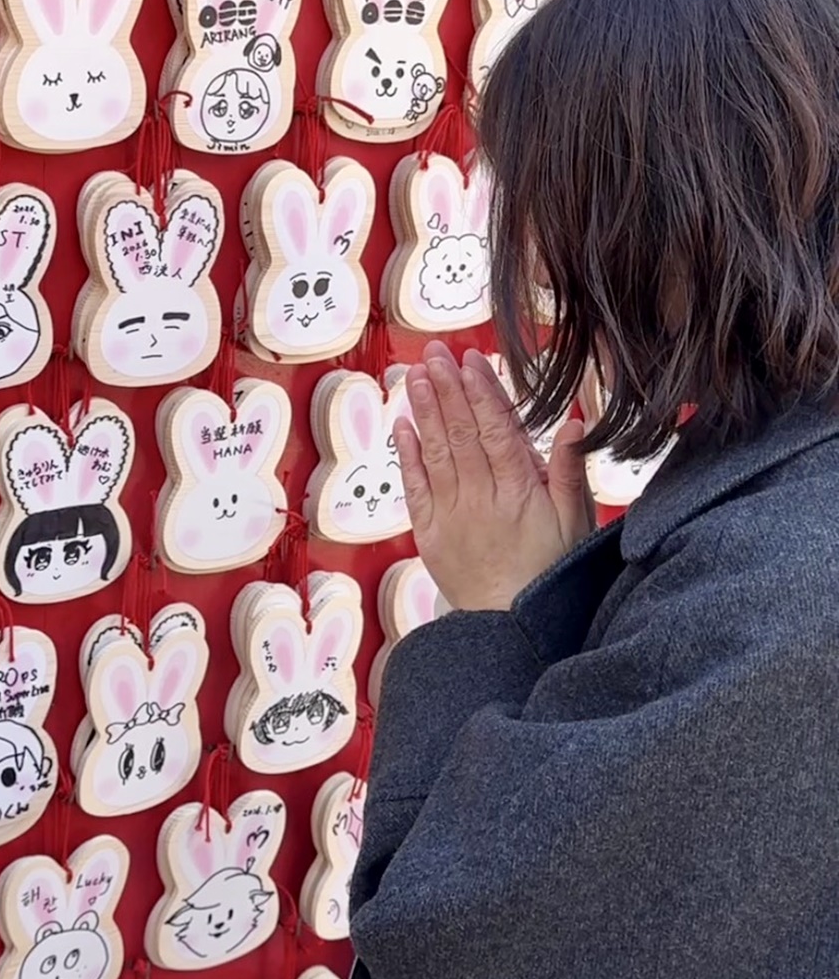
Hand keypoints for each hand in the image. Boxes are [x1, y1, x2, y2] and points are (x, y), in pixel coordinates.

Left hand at [394, 343, 595, 611]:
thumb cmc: (549, 572)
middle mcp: (480, 497)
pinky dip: (408, 453)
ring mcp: (451, 513)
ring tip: (417, 375)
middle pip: (461, 433)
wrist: (509, 626)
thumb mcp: (575, 523)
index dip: (482, 393)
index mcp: (519, 491)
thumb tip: (572, 422)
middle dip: (447, 388)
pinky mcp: (429, 531)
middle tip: (435, 353)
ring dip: (424, 410)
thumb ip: (569, 470)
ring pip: (435, 452)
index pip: (497, 431)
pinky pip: (415, 486)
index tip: (470, 361)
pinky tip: (403, 424)